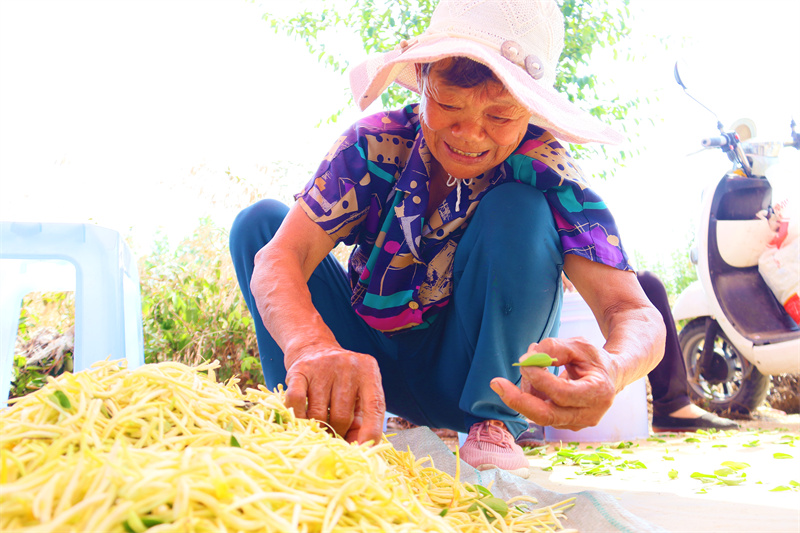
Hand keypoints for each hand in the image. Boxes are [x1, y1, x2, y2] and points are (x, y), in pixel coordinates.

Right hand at [284, 346, 385, 444]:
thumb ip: (362, 420)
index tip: (362, 450)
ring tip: (318, 423)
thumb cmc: (341, 381)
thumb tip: (359, 451)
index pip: (374, 406)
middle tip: (332, 433)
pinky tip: (301, 418)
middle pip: (342, 416)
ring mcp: (323, 366)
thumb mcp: (358, 394)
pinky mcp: (300, 370)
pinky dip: (298, 417)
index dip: (370, 432)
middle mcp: (348, 366)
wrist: (314, 349)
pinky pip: (296, 402)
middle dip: (337, 431)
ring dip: (317, 426)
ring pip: (318, 413)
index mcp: (368, 371)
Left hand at [490, 337, 616, 429]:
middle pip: (547, 416)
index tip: (524, 361)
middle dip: (519, 400)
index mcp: (598, 393)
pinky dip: (531, 395)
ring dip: (526, 390)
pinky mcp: (565, 425)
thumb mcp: (578, 345)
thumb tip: (527, 359)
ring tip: (529, 365)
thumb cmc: (593, 359)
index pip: (562, 393)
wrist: (610, 377)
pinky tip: (534, 378)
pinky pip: (541, 413)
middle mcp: (589, 415)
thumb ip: (554, 348)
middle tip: (496, 383)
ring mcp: (577, 424)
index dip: (539, 378)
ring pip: (540, 414)